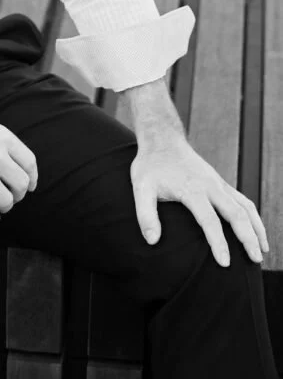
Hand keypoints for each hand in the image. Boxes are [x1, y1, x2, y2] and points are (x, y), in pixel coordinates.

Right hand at [0, 114, 37, 223]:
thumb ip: (4, 146)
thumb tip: (21, 169)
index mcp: (2, 138)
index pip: (30, 163)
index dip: (32, 178)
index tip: (30, 186)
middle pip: (22, 185)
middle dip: (18, 194)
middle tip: (10, 196)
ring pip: (7, 202)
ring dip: (4, 206)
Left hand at [130, 132, 268, 266]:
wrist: (162, 140)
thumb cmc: (150, 165)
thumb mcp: (141, 187)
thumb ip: (145, 214)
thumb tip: (152, 240)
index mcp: (192, 188)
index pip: (209, 219)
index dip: (218, 242)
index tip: (225, 263)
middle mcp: (210, 185)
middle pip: (236, 213)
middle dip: (248, 237)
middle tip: (256, 261)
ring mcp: (218, 183)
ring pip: (245, 206)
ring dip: (256, 228)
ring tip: (261, 251)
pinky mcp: (221, 182)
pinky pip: (243, 200)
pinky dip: (253, 216)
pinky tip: (256, 231)